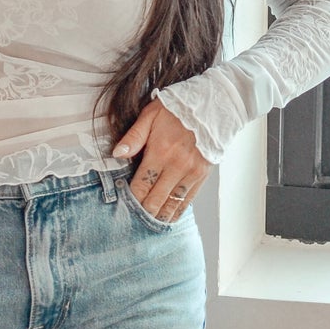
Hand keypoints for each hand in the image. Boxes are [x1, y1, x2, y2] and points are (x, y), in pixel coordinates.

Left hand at [111, 101, 210, 219]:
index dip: (131, 198)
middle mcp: (177, 166)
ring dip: (159, 216)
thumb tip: (116, 154)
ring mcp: (191, 173)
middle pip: (155, 199)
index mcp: (161, 151)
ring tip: (148, 223)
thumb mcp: (151, 115)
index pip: (141, 185)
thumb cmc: (178, 109)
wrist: (213, 106)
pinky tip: (168, 218)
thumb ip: (133, 136)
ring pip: (172, 204)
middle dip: (143, 211)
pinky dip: (176, 212)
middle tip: (132, 219)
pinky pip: (188, 201)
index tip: (123, 204)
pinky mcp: (202, 176)